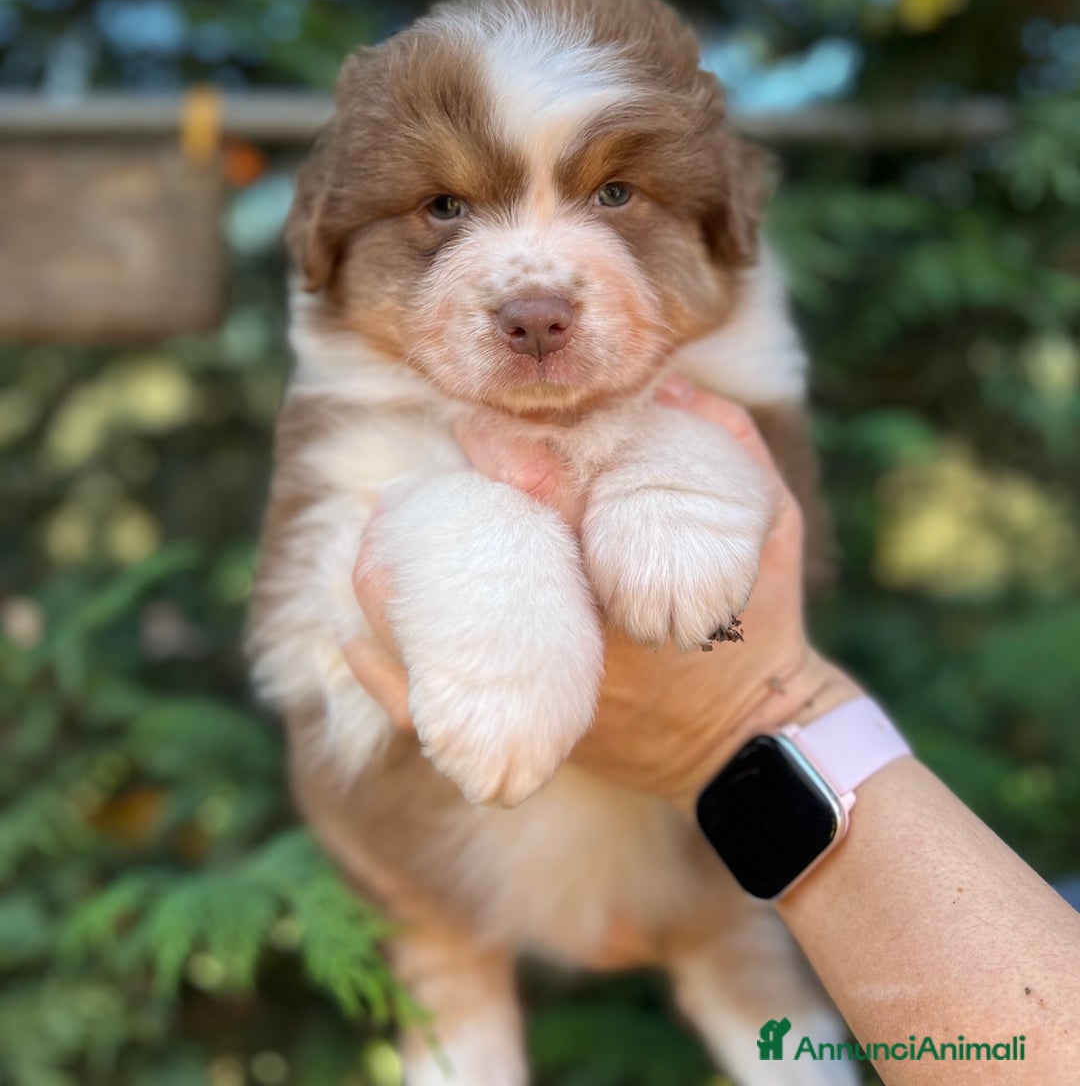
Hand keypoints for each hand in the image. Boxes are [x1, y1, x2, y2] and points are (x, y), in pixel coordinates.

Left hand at [344, 377, 859, 810]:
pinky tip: (355, 632)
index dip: (509, 461)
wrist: (752, 746)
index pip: (557, 506)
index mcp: (631, 579)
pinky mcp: (532, 735)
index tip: (469, 423)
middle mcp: (579, 640)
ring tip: (364, 542)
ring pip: (439, 648)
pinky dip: (388, 674)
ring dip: (393, 594)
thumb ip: (734, 447)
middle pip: (476, 576)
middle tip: (389, 490)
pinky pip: (435, 716)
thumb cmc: (764, 628)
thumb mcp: (772, 529)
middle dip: (427, 526)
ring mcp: (547, 697)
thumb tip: (672, 385)